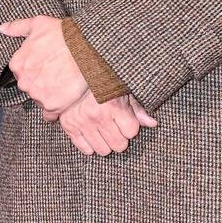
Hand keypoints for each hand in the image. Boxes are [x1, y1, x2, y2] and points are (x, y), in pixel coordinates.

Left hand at [0, 15, 87, 112]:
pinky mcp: (52, 105)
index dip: (37, 70)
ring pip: (40, 100)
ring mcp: (36, 94)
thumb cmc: (63, 34)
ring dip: (50, 95)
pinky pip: (51, 115)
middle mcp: (23, 82)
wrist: (85, 47)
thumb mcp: (38, 24)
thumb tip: (3, 29)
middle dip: (42, 83)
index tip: (48, 65)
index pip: (23, 74)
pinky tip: (66, 98)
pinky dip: (57, 109)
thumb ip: (18, 27)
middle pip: (31, 88)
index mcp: (17, 64)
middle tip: (58, 73)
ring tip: (65, 83)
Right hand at [41, 90, 157, 156]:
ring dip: (106, 142)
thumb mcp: (125, 90)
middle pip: (119, 145)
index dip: (131, 126)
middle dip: (120, 137)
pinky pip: (85, 149)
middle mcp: (96, 114)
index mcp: (113, 104)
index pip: (131, 132)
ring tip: (104, 127)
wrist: (78, 72)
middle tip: (115, 124)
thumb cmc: (107, 81)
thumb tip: (153, 124)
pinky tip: (92, 131)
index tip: (126, 118)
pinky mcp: (68, 125)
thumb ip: (138, 108)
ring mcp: (81, 121)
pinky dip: (90, 144)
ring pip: (103, 151)